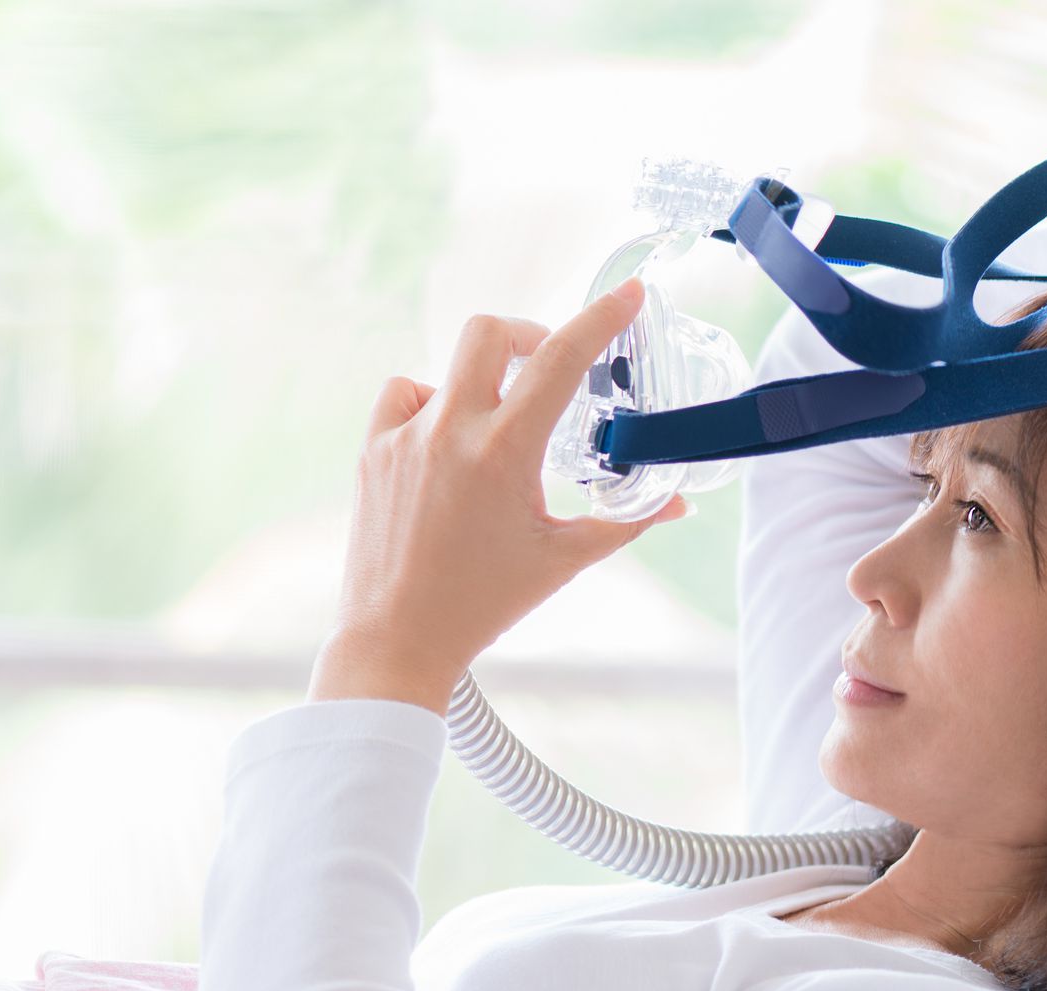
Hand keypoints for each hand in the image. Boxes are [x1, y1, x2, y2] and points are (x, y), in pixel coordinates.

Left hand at [325, 277, 688, 692]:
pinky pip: (402, 397)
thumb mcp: (561, 561)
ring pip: (443, 368)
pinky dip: (428, 404)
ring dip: (478, 382)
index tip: (629, 293)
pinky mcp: (372, 454)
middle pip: (489, 332)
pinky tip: (443, 442)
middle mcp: (449, 432)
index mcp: (503, 452)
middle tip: (545, 363)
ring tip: (493, 431)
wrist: (397, 640)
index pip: (561, 360)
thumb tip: (675, 506)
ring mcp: (403, 439)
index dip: (601, 318)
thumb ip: (623, 523)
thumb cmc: (482, 604)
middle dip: (526, 334)